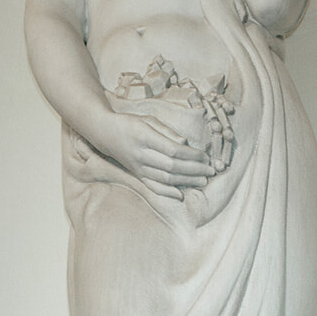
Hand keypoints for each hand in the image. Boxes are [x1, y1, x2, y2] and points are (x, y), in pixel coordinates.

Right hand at [95, 112, 213, 199]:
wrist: (105, 133)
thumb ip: (167, 131)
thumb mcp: (148, 119)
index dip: (192, 156)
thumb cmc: (130, 123)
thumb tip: (185, 143)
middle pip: (172, 166)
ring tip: (203, 181)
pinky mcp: (138, 176)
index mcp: (145, 137)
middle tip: (210, 171)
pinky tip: (181, 196)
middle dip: (194, 170)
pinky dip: (168, 193)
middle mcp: (141, 154)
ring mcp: (139, 168)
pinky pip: (154, 187)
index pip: (173, 150)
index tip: (205, 157)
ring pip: (166, 179)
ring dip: (187, 181)